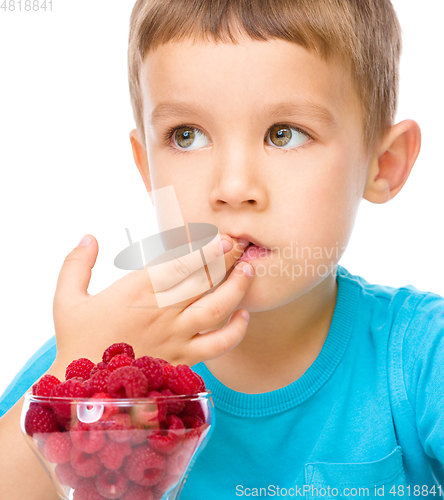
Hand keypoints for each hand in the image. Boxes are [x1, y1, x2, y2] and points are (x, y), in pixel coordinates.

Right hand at [50, 233, 253, 374]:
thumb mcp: (66, 298)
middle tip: (240, 244)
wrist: (83, 389)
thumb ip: (77, 264)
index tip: (222, 237)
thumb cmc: (76, 340)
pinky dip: (235, 331)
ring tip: (247, 270)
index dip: (205, 249)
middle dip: (227, 259)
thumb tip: (89, 236)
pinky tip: (243, 315)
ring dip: (236, 288)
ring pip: (216, 310)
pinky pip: (217, 347)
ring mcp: (175, 337)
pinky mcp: (183, 360)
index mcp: (137, 292)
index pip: (180, 265)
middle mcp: (161, 312)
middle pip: (204, 281)